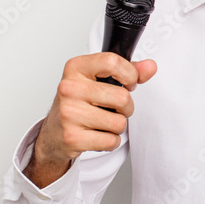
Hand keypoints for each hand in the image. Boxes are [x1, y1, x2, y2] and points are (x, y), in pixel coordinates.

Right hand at [25, 53, 156, 187]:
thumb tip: (151, 67)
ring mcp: (69, 113)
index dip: (130, 74)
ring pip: (119, 123)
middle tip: (114, 108)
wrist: (54, 132)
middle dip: (126, 107)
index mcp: (76, 67)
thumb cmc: (79, 101)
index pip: (113, 62)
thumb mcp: (98, 79)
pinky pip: (111, 141)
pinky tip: (97, 135)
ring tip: (102, 122)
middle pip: (122, 97)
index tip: (128, 82)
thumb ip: (128, 71)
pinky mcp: (72, 137)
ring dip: (117, 126)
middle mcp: (69, 88)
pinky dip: (110, 141)